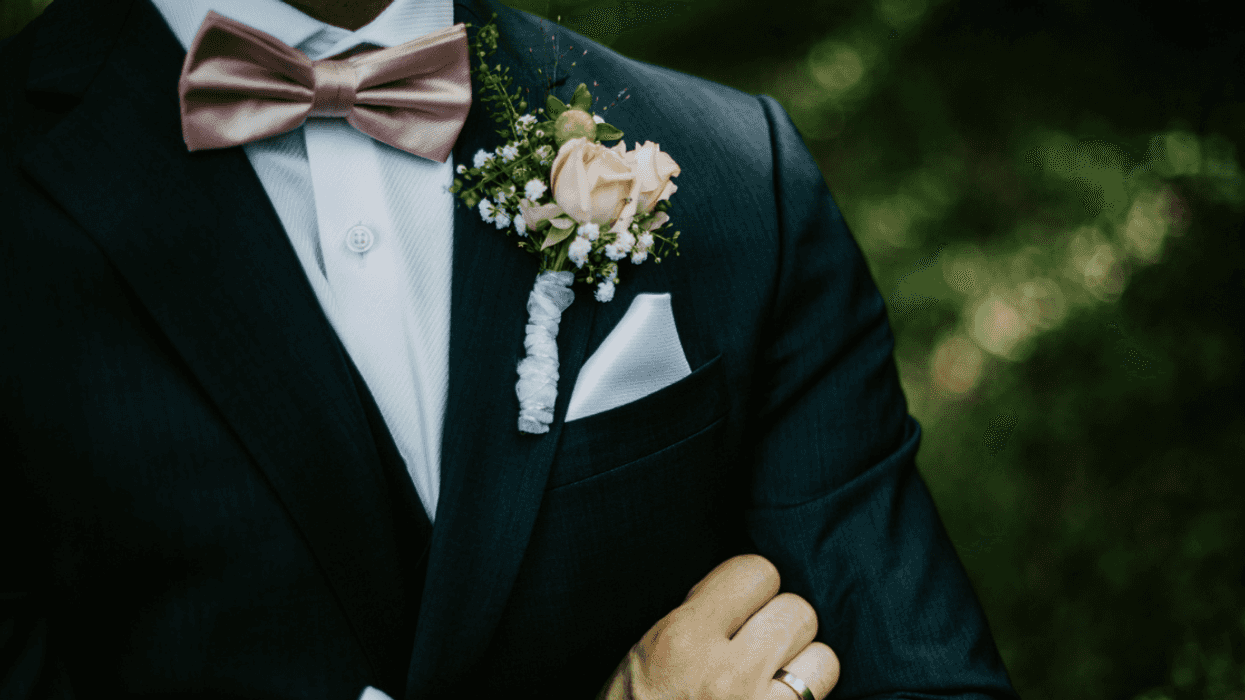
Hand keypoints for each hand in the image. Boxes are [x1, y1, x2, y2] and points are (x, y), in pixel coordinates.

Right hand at [595, 554, 839, 699]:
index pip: (757, 572)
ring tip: (776, 677)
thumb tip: (742, 593)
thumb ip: (695, 617)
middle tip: (759, 643)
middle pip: (798, 611)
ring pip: (824, 660)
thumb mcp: (644, 654)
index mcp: (683, 640)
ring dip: (805, 666)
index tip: (742, 604)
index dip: (752, 586)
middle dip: (781, 624)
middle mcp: (727, 674)